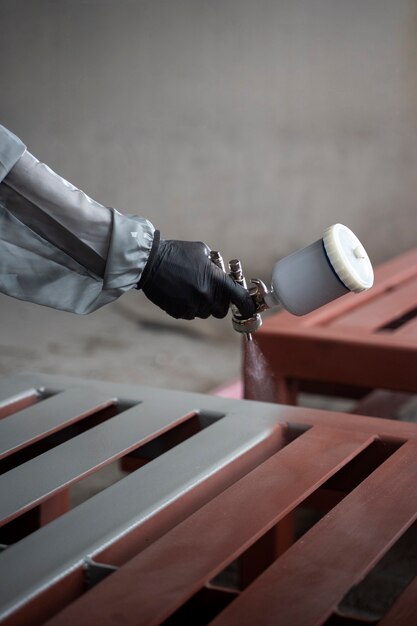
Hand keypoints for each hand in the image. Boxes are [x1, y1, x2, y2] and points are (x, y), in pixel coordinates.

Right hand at [140, 237, 254, 319]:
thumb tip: (221, 273)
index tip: (250, 309)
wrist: (149, 263)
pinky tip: (179, 293)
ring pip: (205, 313)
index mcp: (216, 280)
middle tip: (210, 292)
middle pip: (221, 310)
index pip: (240, 299)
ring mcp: (192, 306)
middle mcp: (207, 296)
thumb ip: (215, 265)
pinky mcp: (179, 312)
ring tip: (190, 289)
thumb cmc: (176, 253)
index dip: (248, 306)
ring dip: (202, 305)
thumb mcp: (201, 251)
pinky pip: (190, 314)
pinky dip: (188, 307)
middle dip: (219, 303)